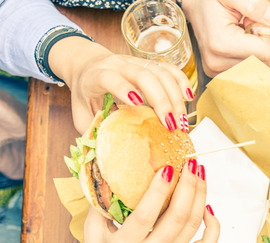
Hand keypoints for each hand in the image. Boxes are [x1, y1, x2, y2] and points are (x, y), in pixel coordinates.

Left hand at [48, 37, 192, 132]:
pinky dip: (181, 82)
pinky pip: (169, 68)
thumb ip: (91, 130)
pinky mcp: (149, 64)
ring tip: (181, 120)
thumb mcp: (80, 113)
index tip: (137, 103)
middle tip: (171, 125)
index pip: (111, 77)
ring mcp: (135, 62)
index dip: (123, 88)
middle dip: (161, 100)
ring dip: (175, 96)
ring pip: (160, 72)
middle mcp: (118, 65)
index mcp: (96, 76)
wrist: (86, 65)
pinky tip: (188, 98)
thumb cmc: (85, 93)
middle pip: (144, 75)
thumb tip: (105, 153)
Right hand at [55, 160, 219, 242]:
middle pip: (178, 217)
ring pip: (193, 226)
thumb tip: (114, 168)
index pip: (146, 215)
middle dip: (188, 186)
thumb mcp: (92, 230)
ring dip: (200, 196)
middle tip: (191, 163)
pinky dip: (212, 226)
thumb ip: (102, 201)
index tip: (168, 167)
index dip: (159, 190)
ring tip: (199, 174)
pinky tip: (207, 208)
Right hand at [182, 0, 269, 76]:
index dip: (268, 35)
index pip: (266, 53)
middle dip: (262, 43)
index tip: (254, 22)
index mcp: (221, 44)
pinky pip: (247, 70)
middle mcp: (217, 63)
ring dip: (255, 51)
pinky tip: (237, 44)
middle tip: (246, 25)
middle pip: (263, 62)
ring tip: (240, 33)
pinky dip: (248, 57)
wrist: (193, 6)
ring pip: (257, 67)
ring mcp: (217, 71)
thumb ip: (254, 5)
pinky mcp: (218, 74)